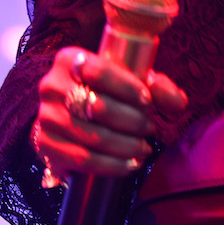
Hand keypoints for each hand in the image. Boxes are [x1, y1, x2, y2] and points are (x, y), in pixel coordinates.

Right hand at [34, 46, 188, 179]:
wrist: (68, 118)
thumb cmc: (105, 94)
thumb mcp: (128, 82)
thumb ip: (157, 87)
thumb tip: (178, 103)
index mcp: (69, 60)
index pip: (99, 70)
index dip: (127, 88)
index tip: (148, 102)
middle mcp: (51, 85)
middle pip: (97, 106)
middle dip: (131, 121)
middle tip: (149, 128)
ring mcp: (46, 116)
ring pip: (93, 136)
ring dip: (126, 146)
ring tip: (144, 148)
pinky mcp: (45, 144)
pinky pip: (82, 159)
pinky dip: (112, 165)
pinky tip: (130, 164)